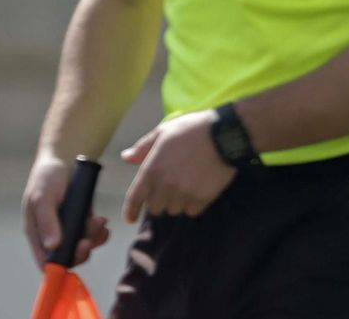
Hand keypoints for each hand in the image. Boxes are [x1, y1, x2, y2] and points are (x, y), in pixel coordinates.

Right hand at [22, 155, 111, 270]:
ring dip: (93, 238)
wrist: (64, 159)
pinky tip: (103, 222)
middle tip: (88, 240)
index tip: (73, 254)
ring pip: (82, 246)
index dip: (59, 266)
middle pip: (67, 257)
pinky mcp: (82, 221)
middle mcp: (52, 235)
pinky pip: (92, 234)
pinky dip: (100, 231)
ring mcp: (68, 229)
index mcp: (36, 233)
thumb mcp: (42, 196)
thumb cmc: (47, 177)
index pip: (45, 261)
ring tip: (99, 222)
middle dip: (81, 252)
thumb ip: (47, 221)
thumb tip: (52, 246)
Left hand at [120, 111, 237, 221]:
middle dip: (160, 200)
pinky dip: (193, 204)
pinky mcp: (202, 199)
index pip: (135, 197)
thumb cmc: (191, 130)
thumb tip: (125, 158)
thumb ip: (143, 147)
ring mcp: (184, 194)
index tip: (130, 219)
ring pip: (174, 210)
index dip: (130, 210)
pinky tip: (198, 190)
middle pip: (155, 208)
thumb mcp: (163, 131)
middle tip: (170, 187)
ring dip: (177, 202)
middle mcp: (165, 186)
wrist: (223, 135)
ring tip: (186, 186)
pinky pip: (191, 211)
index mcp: (152, 169)